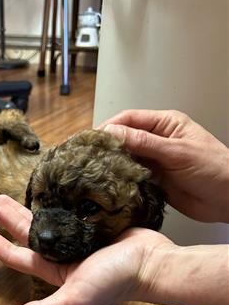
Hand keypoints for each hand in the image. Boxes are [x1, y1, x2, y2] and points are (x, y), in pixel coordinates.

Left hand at [0, 189, 173, 304]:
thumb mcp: (73, 299)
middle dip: (1, 213)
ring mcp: (74, 236)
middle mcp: (59, 252)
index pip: (13, 252)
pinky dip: (51, 199)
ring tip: (3, 190)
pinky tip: (41, 188)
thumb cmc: (114, 281)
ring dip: (20, 205)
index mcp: (51, 269)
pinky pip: (64, 209)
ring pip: (40, 217)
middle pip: (22, 230)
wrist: (150, 262)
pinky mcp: (89, 222)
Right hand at [99, 110, 228, 222]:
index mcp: (165, 124)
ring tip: (96, 172)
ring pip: (126, 159)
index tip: (92, 139)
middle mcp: (158, 141)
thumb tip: (113, 132)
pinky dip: (121, 181)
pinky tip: (112, 185)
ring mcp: (156, 162)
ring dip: (113, 165)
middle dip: (108, 146)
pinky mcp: (154, 181)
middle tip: (89, 157)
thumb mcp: (177, 152)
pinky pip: (132, 178)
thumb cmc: (215, 168)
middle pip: (125, 139)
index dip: (109, 127)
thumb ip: (144, 142)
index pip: (130, 119)